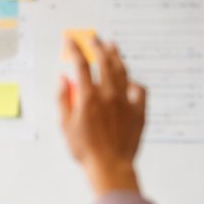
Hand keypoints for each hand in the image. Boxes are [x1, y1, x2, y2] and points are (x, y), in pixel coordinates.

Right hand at [56, 38, 144, 195]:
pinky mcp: (138, 111)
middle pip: (105, 62)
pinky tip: (130, 81)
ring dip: (117, 57)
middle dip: (98, 46)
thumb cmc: (85, 150)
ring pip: (123, 72)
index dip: (75, 49)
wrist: (110, 166)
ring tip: (112, 46)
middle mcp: (109, 95)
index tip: (71, 41)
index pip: (81, 65)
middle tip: (94, 38)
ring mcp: (126, 102)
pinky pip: (140, 91)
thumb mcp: (65, 126)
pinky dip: (135, 83)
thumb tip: (62, 79)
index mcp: (89, 98)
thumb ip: (63, 99)